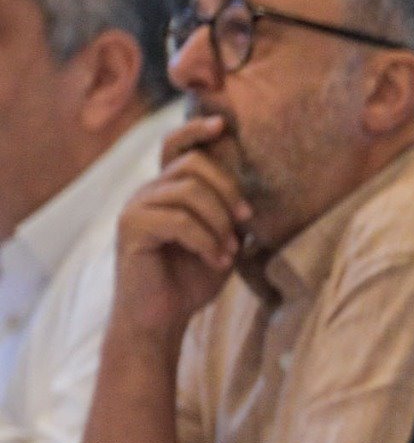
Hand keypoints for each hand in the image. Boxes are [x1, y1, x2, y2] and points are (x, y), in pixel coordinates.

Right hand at [109, 118, 249, 340]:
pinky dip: (206, 240)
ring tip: (228, 252)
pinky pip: (177, 220)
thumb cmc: (191, 279)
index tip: (223, 124)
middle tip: (245, 221)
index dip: (196, 130)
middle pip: (192, 164)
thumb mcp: (222, 241)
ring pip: (187, 191)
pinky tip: (216, 260)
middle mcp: (147, 192)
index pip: (176, 146)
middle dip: (228, 190)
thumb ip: (231, 214)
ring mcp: (135, 208)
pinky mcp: (131, 228)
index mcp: (167, 189)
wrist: (162, 317)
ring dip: (218, 222)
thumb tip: (253, 194)